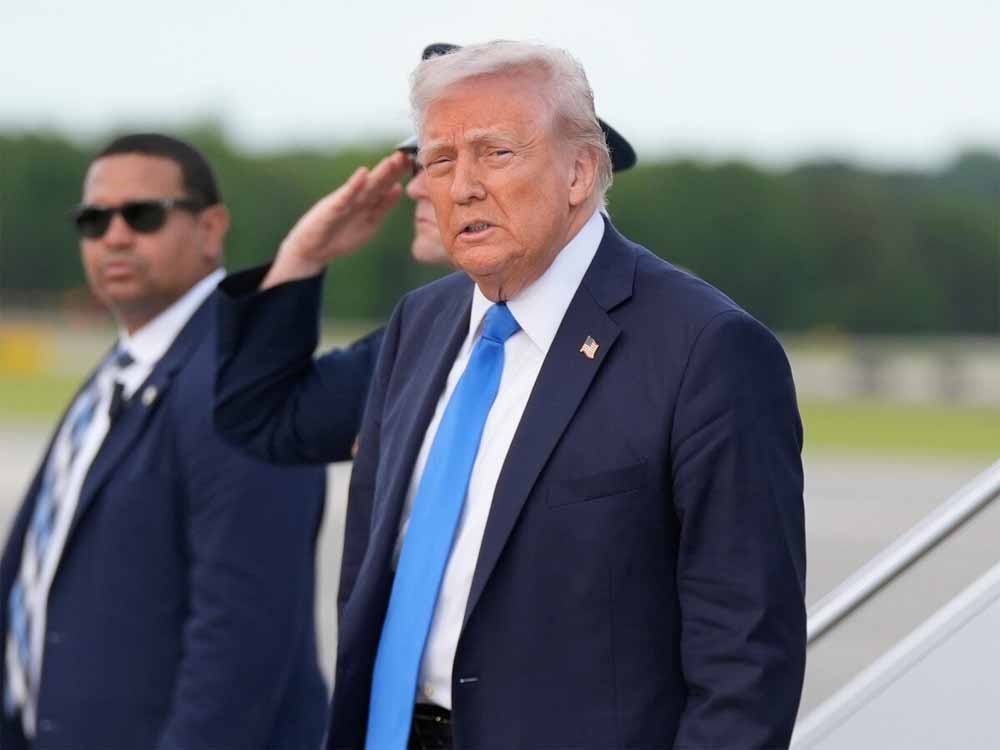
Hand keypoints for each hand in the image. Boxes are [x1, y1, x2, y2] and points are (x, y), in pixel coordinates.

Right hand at [262, 151, 409, 288]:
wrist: (313, 249)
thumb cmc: (341, 235)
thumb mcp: (368, 223)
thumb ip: (382, 207)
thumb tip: (398, 189)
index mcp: (368, 204)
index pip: (387, 186)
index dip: (400, 175)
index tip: (416, 163)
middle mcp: (358, 199)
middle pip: (379, 183)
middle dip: (393, 170)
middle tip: (408, 156)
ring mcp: (345, 203)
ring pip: (366, 187)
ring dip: (379, 174)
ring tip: (392, 160)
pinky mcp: (332, 209)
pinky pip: (345, 197)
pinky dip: (354, 185)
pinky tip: (363, 174)